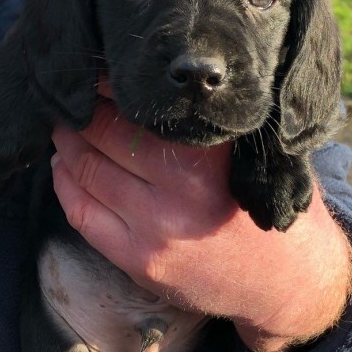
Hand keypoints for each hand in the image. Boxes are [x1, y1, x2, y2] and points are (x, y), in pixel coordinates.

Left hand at [51, 78, 351, 351]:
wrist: (287, 282)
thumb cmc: (269, 206)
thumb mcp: (257, 156)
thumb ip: (214, 126)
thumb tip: (158, 85)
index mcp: (211, 157)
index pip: (141, 108)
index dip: (109, 84)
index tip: (98, 70)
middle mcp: (179, 193)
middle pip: (104, 135)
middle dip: (81, 110)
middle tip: (72, 94)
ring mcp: (154, 231)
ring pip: (86, 172)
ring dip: (67, 143)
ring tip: (64, 125)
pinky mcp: (139, 262)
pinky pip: (83, 215)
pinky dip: (65, 184)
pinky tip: (64, 165)